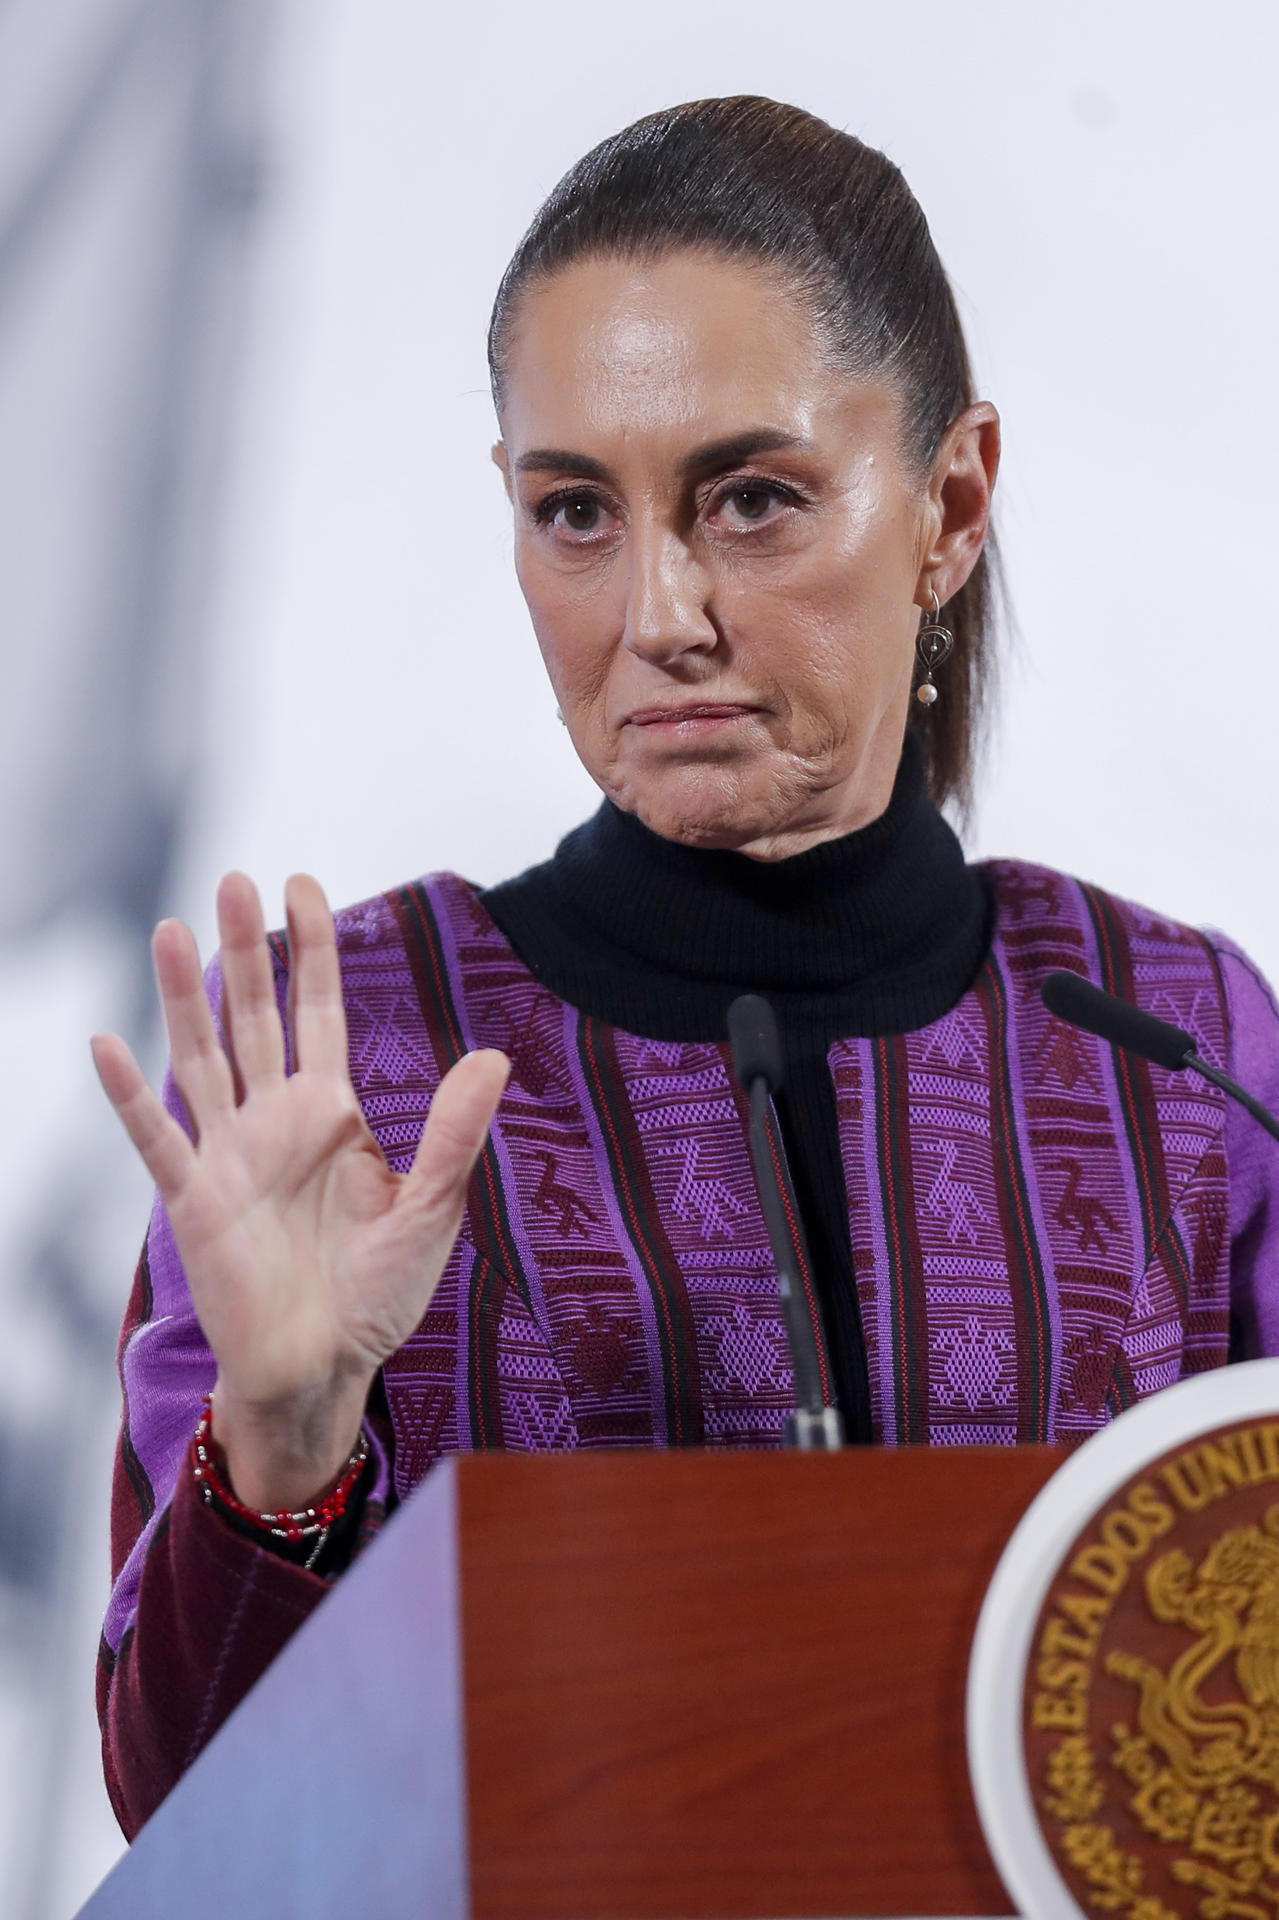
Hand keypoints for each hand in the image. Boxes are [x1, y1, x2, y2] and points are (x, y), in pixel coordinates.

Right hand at [92, 872, 508, 1510]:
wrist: (326, 1370)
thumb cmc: (378, 1294)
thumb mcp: (430, 1209)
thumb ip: (454, 1135)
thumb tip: (494, 1056)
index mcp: (330, 1114)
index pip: (317, 1012)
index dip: (310, 951)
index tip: (304, 886)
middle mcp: (274, 1122)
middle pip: (254, 1018)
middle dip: (245, 952)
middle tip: (236, 879)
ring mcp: (229, 1158)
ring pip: (202, 1060)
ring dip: (187, 998)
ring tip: (174, 930)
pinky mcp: (196, 1204)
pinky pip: (158, 1141)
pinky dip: (132, 1096)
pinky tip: (110, 1044)